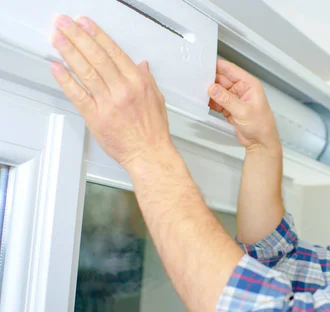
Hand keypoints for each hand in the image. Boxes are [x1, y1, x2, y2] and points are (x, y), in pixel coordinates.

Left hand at [49, 15, 173, 168]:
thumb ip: (147, 79)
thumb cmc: (153, 131)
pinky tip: (57, 68)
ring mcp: (108, 103)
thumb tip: (141, 65)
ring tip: (58, 39)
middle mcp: (123, 90)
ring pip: (86, 72)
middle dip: (79, 37)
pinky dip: (65, 80)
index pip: (114, 52)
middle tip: (66, 25)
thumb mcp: (157, 99)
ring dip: (69, 52)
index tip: (86, 24)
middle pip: (97, 57)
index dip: (97, 35)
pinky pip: (77, 95)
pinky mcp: (96, 117)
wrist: (149, 154)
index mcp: (138, 83)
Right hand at [208, 59, 279, 150]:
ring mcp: (236, 99)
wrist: (261, 142)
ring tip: (199, 92)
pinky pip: (218, 101)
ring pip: (219, 91)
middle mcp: (242, 89)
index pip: (231, 70)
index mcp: (249, 84)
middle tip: (198, 81)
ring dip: (210, 92)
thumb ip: (226, 99)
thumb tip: (212, 88)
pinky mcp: (231, 108)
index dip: (218, 66)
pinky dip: (212, 102)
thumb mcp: (243, 111)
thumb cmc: (261, 126)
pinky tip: (205, 102)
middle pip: (222, 79)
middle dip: (211, 80)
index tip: (205, 64)